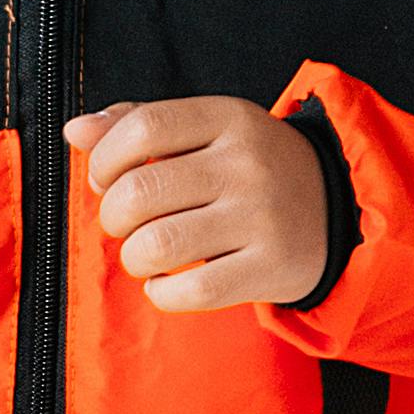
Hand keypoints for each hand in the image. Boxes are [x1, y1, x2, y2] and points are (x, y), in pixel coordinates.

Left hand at [74, 97, 337, 312]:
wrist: (339, 210)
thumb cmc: (251, 170)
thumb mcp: (209, 132)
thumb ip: (140, 125)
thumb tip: (74, 130)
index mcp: (229, 119)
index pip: (142, 128)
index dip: (105, 159)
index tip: (106, 180)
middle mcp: (247, 164)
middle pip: (140, 192)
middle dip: (113, 218)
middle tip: (127, 225)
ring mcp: (262, 217)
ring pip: (159, 245)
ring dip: (135, 258)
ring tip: (148, 254)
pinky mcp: (273, 267)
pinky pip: (192, 291)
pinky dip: (162, 294)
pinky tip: (168, 284)